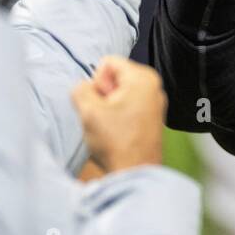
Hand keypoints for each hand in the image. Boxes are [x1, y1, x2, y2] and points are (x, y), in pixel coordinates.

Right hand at [71, 56, 166, 172]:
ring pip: (119, 92)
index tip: (101, 102)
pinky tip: (117, 132)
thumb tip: (82, 87)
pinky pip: (127, 105)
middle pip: (114, 77)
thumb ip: (80, 89)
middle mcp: (153, 86)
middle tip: (104, 116)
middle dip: (102, 94)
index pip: (108, 62)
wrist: (134, 172)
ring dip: (108, 107)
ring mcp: (154, 102)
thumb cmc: (118, 144)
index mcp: (143, 78)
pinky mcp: (151, 117)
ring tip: (111, 126)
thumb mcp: (88, 111)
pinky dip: (117, 115)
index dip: (97, 82)